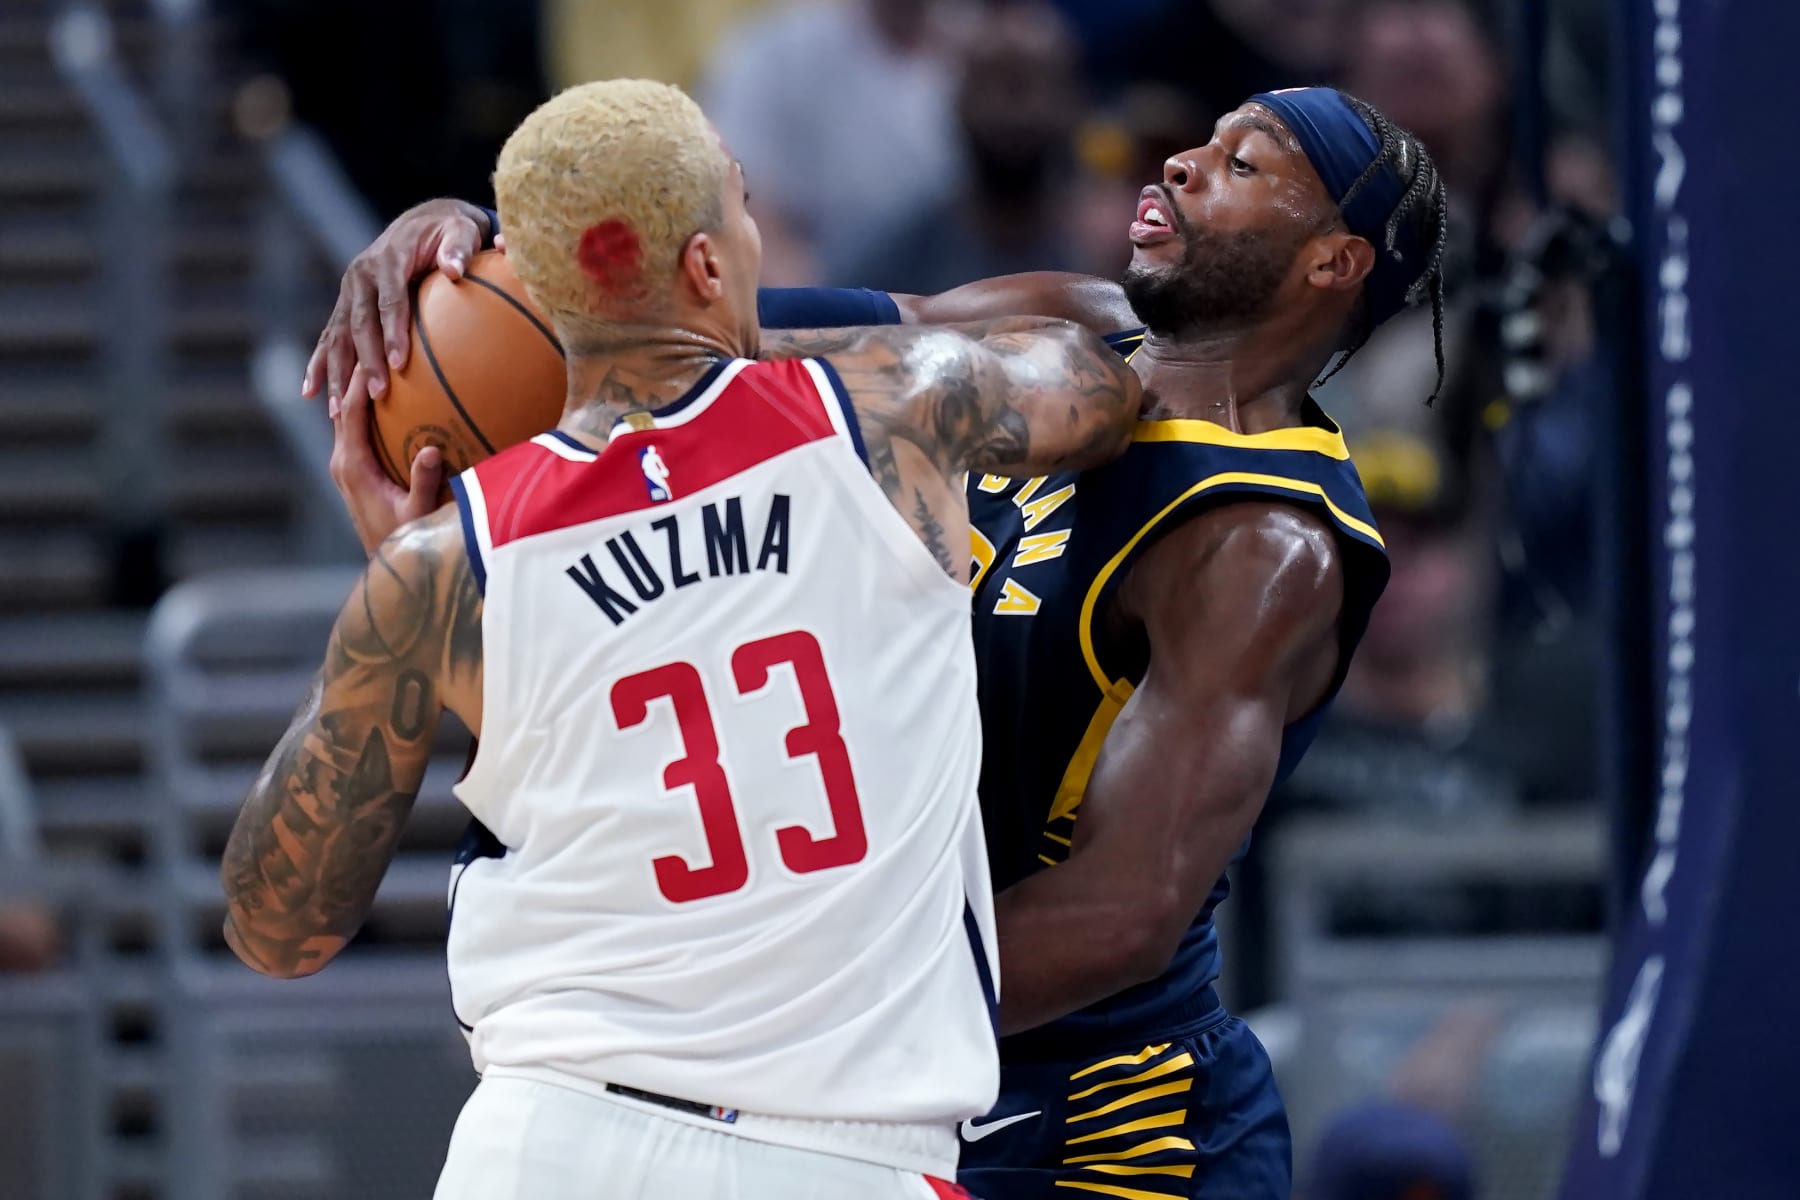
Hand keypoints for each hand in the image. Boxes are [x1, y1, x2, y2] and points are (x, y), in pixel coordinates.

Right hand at [303, 198, 491, 411]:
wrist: (424, 220)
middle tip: (378, 394)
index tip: (401, 364)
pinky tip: (312, 393)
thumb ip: (459, 248)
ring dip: (337, 372)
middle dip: (367, 360)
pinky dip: (320, 364)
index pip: (390, 300)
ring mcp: (349, 290)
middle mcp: (360, 275)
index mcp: (388, 260)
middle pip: (360, 323)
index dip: (393, 332)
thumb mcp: (462, 230)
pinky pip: (330, 336)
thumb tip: (454, 269)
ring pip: (338, 335)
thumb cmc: (451, 231)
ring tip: (336, 408)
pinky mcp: (346, 303)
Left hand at [329, 365, 445, 553]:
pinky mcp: (353, 472)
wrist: (390, 569)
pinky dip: (366, 410)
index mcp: (353, 466)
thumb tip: (432, 451)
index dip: (360, 380)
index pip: (351, 412)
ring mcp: (345, 467)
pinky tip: (386, 395)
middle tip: (371, 339)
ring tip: (375, 359)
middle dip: (355, 374)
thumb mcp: (419, 513)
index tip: (373, 349)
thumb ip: (424, 483)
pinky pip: (355, 430)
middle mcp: (342, 463)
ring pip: (346, 417)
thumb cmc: (407, 541)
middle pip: (343, 406)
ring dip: (358, 390)